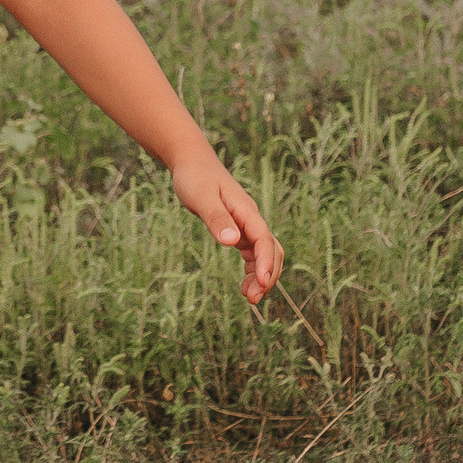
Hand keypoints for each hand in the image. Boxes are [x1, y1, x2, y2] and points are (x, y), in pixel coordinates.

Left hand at [169, 145, 281, 308]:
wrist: (191, 163)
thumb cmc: (194, 177)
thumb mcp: (201, 197)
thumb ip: (216, 218)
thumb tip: (232, 242)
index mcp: (245, 211)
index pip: (264, 239)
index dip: (266, 262)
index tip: (263, 283)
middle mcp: (250, 218)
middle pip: (271, 249)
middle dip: (268, 275)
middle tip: (253, 299)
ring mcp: (246, 224)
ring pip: (264, 253)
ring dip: (261, 275)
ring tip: (250, 298)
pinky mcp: (238, 228)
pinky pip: (252, 252)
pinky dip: (252, 269)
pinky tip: (244, 284)